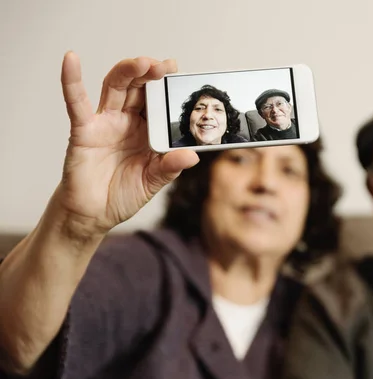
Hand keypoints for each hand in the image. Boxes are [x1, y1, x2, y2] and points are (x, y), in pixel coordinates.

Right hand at [55, 52, 198, 237]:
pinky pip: (76, 103)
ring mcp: (105, 123)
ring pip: (115, 88)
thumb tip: (192, 156)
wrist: (94, 214)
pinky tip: (71, 61)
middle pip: (138, 88)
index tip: (179, 73)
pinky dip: (71, 80)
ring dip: (127, 72)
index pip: (158, 102)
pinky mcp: (83, 130)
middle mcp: (126, 121)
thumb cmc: (122, 194)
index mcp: (146, 131)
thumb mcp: (153, 181)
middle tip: (165, 66)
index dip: (166, 87)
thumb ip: (170, 167)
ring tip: (142, 63)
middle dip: (151, 73)